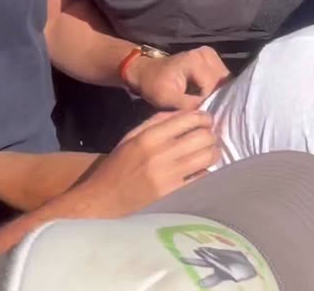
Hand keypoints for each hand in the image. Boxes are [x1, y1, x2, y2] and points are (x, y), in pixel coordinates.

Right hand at [68, 110, 219, 217]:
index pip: (189, 119)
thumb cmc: (117, 166)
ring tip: (207, 154)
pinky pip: (202, 178)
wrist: (101, 200)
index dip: (204, 118)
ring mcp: (168, 176)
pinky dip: (205, 172)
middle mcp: (160, 154)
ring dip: (212, 153)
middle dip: (210, 135)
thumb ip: (157, 121)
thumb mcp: (131, 137)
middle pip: (204, 137)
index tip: (206, 121)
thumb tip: (186, 113)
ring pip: (208, 156)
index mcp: (149, 137)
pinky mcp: (173, 194)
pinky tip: (198, 171)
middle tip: (207, 138)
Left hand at [126, 46, 230, 109]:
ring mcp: (210, 55)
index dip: (206, 102)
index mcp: (196, 60)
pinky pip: (222, 77)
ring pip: (224, 80)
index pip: (212, 87)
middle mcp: (207, 54)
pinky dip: (216, 88)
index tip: (197, 112)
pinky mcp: (212, 59)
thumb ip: (188, 104)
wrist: (147, 72)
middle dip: (214, 97)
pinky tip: (208, 96)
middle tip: (203, 109)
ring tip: (206, 103)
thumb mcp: (166, 98)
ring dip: (217, 93)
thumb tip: (209, 113)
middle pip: (221, 82)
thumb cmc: (154, 85)